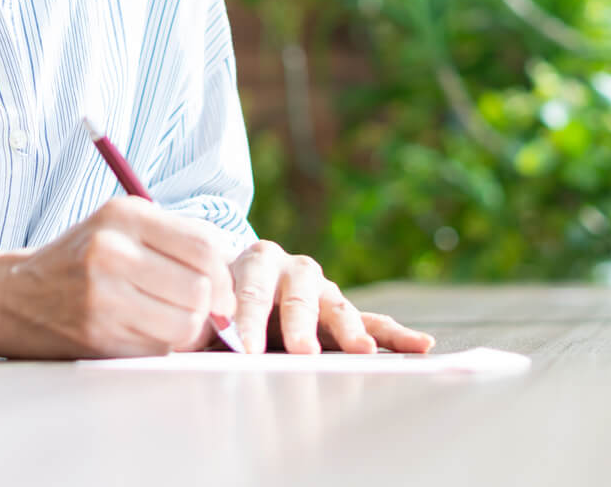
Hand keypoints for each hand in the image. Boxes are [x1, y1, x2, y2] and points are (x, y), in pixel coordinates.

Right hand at [0, 197, 236, 357]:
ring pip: (185, 323)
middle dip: (209, 306)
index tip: (221, 288)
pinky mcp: (95, 333)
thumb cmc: (77, 261)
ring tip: (169, 322)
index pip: (204, 245)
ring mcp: (102, 294)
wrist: (8, 294)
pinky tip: (144, 333)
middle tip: (201, 311)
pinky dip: (163, 346)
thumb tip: (234, 273)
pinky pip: (158, 348)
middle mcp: (112, 249)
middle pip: (200, 288)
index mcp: (123, 215)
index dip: (223, 274)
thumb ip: (173, 240)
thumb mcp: (117, 229)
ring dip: (188, 331)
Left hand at [224, 240, 434, 354]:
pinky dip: (396, 334)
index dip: (246, 320)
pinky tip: (420, 346)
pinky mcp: (343, 313)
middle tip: (301, 351)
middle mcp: (294, 268)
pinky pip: (374, 322)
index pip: (250, 290)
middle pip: (299, 294)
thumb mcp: (207, 308)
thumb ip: (203, 325)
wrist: (237, 283)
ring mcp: (323, 289)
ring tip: (362, 350)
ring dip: (349, 329)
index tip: (245, 350)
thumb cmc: (219, 301)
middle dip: (300, 323)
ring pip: (338, 305)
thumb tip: (190, 343)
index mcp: (256, 260)